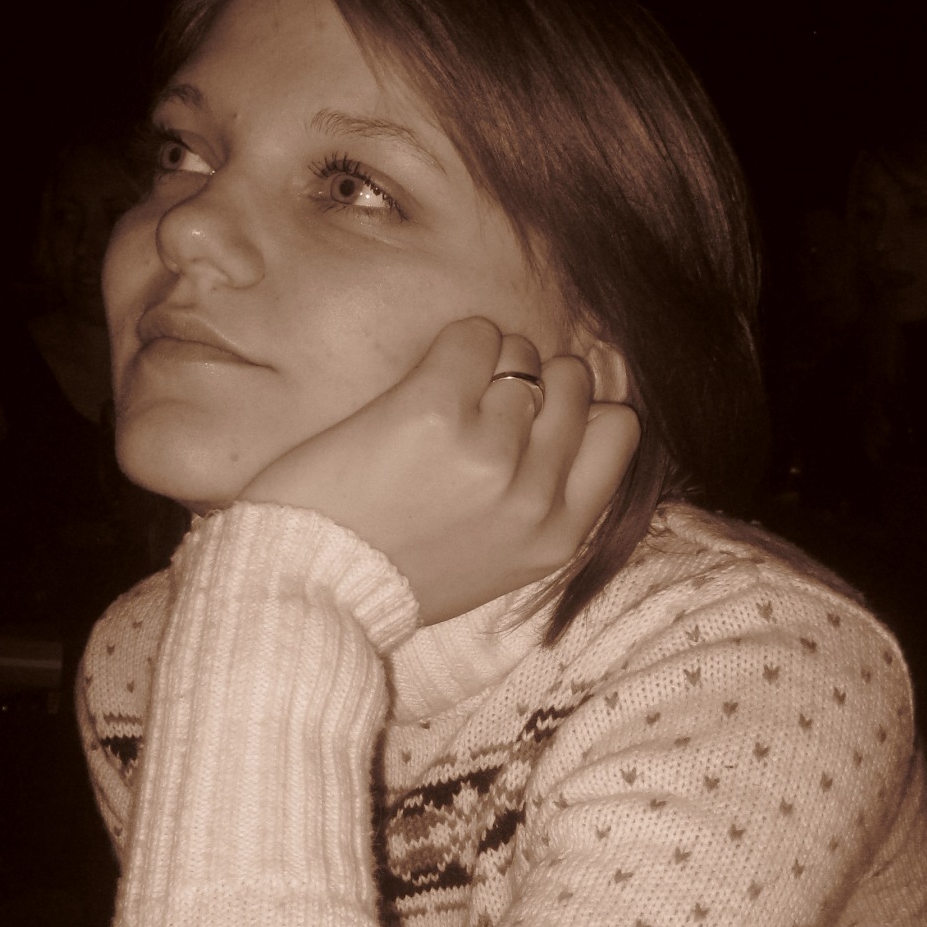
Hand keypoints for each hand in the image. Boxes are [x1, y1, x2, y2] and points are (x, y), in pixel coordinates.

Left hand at [238, 317, 641, 622]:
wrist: (308, 590)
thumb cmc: (391, 573)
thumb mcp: (496, 563)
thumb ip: (540, 505)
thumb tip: (567, 420)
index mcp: (555, 537)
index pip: (618, 429)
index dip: (578, 408)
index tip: (537, 414)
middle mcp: (533, 495)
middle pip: (572, 383)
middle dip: (532, 380)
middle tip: (480, 403)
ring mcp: (489, 451)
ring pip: (521, 355)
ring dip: (485, 363)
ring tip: (440, 401)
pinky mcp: (435, 411)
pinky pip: (473, 336)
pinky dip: (454, 345)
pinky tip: (420, 383)